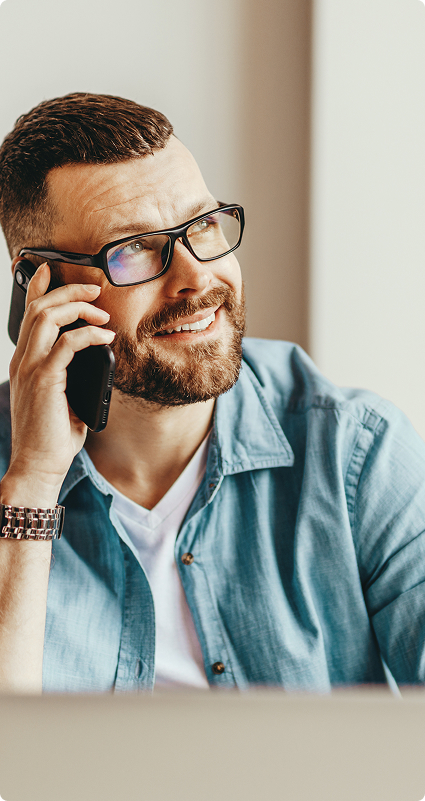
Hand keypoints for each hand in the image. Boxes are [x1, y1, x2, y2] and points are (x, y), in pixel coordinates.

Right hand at [3, 263, 114, 506]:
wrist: (37, 465)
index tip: (53, 269)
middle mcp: (23, 360)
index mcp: (24, 361)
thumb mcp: (62, 396)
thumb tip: (98, 357)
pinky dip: (89, 334)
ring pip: (47, 318)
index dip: (39, 286)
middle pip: (38, 307)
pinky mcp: (44, 380)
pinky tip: (105, 337)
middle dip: (67, 290)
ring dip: (78, 307)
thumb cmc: (52, 435)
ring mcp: (30, 369)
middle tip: (94, 288)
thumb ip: (72, 373)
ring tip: (101, 311)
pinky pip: (67, 344)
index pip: (28, 314)